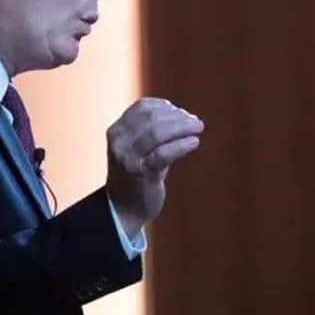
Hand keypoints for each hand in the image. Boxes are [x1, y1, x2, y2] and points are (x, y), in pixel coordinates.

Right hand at [105, 98, 203, 236]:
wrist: (123, 208)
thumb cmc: (136, 174)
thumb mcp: (136, 147)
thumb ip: (150, 129)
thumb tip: (181, 114)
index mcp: (116, 131)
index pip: (141, 107)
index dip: (164, 106)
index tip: (181, 112)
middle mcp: (119, 143)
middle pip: (152, 118)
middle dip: (178, 117)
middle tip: (196, 122)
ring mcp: (129, 159)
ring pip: (157, 133)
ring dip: (182, 127)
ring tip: (197, 128)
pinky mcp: (142, 174)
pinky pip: (163, 154)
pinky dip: (181, 145)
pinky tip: (194, 143)